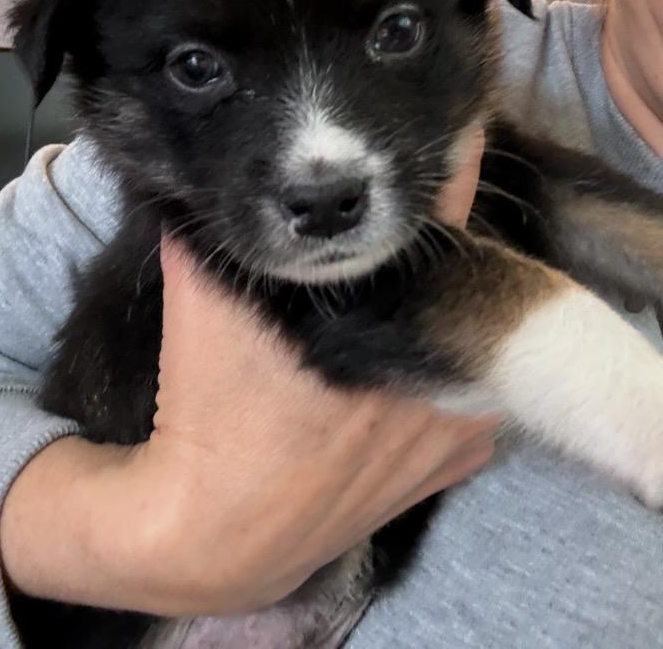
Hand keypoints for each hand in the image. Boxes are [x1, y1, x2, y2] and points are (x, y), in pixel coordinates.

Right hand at [0, 128, 492, 615]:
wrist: (217, 530)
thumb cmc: (211, 410)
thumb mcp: (200, 306)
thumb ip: (203, 233)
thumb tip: (191, 176)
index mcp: (389, 320)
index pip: (439, 221)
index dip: (439, 171)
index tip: (436, 135)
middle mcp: (440, 369)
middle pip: (464, 274)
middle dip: (438, 241)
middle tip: (405, 211)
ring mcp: (456, 422)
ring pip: (474, 330)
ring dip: (451, 300)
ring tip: (409, 280)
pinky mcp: (453, 465)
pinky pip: (474, 391)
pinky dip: (453, 364)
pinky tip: (414, 351)